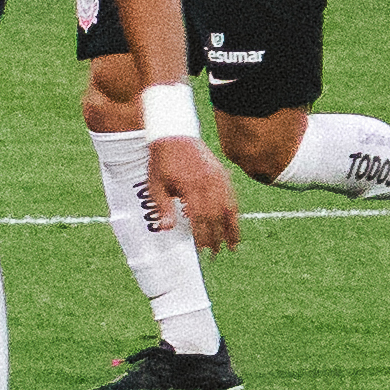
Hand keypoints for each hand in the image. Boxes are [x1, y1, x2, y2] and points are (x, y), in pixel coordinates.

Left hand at [146, 131, 241, 251]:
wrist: (174, 135)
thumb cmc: (161, 162)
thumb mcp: (156, 185)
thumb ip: (163, 208)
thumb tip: (166, 229)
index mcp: (190, 186)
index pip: (199, 218)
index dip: (202, 236)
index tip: (202, 251)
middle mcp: (207, 183)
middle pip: (215, 216)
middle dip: (216, 237)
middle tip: (215, 254)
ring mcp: (218, 177)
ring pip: (228, 208)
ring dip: (231, 228)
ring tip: (232, 246)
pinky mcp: (223, 173)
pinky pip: (232, 196)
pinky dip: (234, 212)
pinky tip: (234, 224)